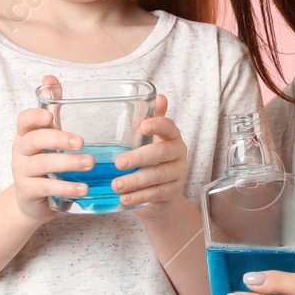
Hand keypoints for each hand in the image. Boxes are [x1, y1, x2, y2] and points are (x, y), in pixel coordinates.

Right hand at [10, 74, 94, 223]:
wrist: (32, 200)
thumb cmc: (45, 160)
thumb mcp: (48, 134)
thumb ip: (51, 108)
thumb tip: (49, 77)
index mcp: (27, 134)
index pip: (24, 120)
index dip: (35, 117)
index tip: (51, 116)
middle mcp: (21, 151)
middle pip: (34, 140)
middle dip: (58, 139)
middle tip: (82, 142)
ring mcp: (22, 172)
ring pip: (42, 164)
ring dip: (68, 163)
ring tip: (90, 164)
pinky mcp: (29, 191)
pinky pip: (46, 187)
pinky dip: (66, 188)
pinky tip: (83, 189)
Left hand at [112, 92, 189, 221]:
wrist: (162, 194)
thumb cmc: (151, 161)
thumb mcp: (149, 140)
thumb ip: (150, 120)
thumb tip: (157, 96)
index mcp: (172, 137)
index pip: (169, 127)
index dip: (158, 125)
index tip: (143, 126)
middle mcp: (178, 153)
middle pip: (162, 152)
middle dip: (139, 158)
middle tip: (118, 163)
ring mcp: (178, 174)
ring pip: (159, 175)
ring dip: (136, 180)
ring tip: (116, 185)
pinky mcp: (173, 192)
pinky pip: (157, 193)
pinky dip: (139, 196)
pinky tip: (124, 198)